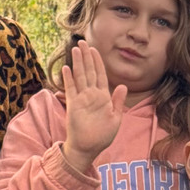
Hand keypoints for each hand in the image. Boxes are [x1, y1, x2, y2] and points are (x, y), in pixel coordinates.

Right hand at [61, 40, 127, 172]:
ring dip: (78, 62)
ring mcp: (81, 99)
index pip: (100, 75)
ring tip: (75, 49)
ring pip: (80, 76)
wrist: (89, 148)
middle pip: (89, 71)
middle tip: (82, 41)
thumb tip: (122, 86)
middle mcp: (91, 95)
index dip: (97, 61)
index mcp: (103, 97)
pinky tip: (67, 68)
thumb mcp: (116, 118)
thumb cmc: (102, 135)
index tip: (94, 49)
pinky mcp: (73, 105)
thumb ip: (118, 102)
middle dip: (86, 56)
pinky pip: (70, 89)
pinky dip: (69, 79)